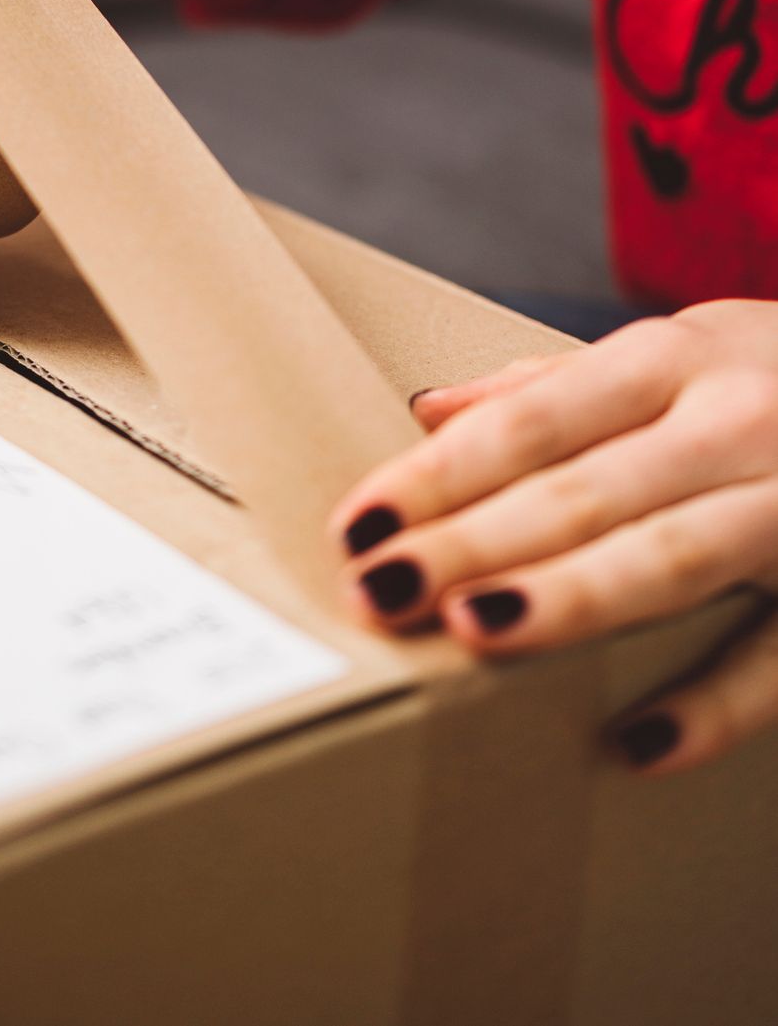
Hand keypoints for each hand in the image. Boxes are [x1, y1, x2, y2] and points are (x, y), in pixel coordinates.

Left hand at [329, 299, 777, 773]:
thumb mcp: (688, 350)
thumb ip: (559, 386)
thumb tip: (429, 409)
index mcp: (679, 359)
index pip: (534, 420)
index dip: (442, 473)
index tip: (357, 523)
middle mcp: (739, 419)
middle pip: (583, 488)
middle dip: (472, 542)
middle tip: (376, 590)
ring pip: (675, 555)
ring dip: (572, 596)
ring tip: (474, 633)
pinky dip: (716, 703)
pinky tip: (634, 746)